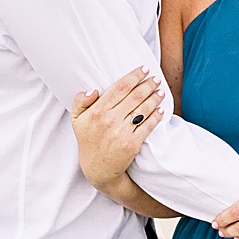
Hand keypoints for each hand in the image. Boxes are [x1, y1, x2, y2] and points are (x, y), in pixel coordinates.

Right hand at [71, 67, 162, 189]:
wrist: (98, 169)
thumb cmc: (88, 140)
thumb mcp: (77, 120)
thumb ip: (80, 101)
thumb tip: (93, 90)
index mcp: (97, 111)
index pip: (120, 88)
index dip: (134, 76)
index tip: (144, 69)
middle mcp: (109, 120)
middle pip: (135, 96)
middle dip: (148, 85)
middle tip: (156, 78)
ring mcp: (121, 132)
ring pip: (143, 109)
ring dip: (155, 98)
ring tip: (161, 91)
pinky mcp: (132, 144)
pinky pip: (148, 125)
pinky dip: (156, 116)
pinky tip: (161, 109)